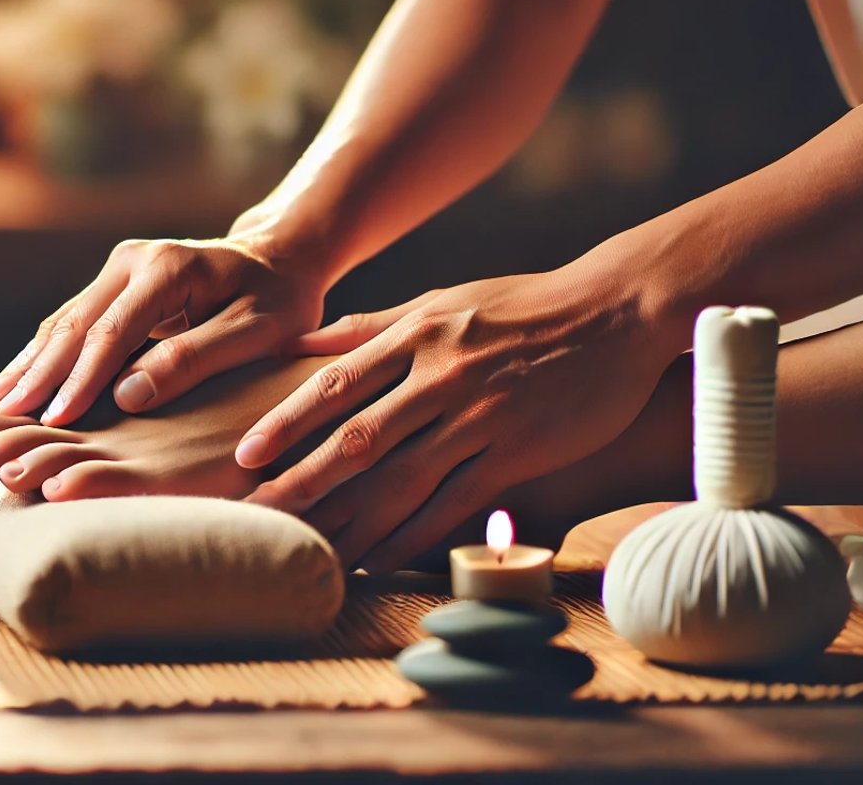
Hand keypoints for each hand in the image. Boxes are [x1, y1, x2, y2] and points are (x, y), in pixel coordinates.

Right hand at [0, 235, 329, 425]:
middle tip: (3, 418)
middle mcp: (132, 261)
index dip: (81, 380)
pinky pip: (72, 324)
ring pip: (63, 323)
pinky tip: (18, 384)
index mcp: (166, 268)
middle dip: (38, 374)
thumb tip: (128, 395)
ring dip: (30, 365)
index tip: (57, 420)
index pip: (112, 332)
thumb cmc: (278, 301)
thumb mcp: (255, 332)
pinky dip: (43, 356)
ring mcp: (118, 269)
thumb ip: (194, 359)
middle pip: (74, 325)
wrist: (279, 260)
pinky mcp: (114, 284)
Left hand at [241, 260, 683, 571]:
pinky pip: (453, 503)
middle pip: (356, 439)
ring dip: (350, 523)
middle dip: (300, 483)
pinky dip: (412, 536)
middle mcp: (440, 375)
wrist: (618, 310)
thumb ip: (368, 328)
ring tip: (307, 553)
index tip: (244, 455)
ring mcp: (479, 416)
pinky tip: (378, 561)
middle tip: (253, 517)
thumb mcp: (441, 301)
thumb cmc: (522, 306)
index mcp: (415, 333)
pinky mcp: (516, 451)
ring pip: (401, 480)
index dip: (285, 422)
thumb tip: (296, 342)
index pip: (334, 383)